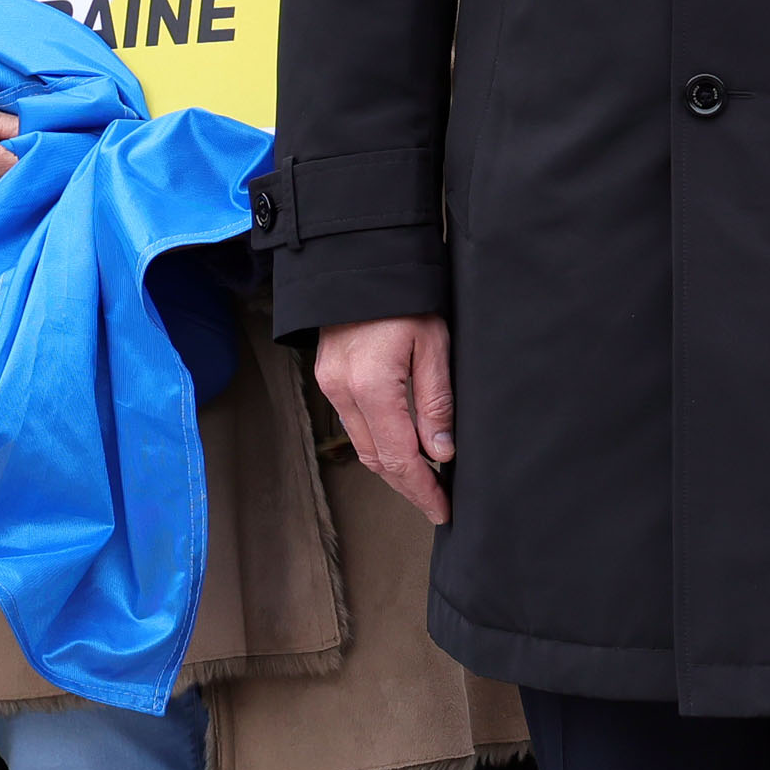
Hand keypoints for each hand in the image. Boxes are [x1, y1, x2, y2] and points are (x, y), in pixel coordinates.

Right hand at [313, 314, 459, 523]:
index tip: (442, 509)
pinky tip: (401, 448)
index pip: (400, 457)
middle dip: (408, 487)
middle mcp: (343, 392)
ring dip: (392, 468)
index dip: (422, 490)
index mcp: (372, 386)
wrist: (359, 260)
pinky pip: (353, 425)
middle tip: (436, 503)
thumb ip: (436, 402)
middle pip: (377, 460)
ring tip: (424, 482)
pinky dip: (377, 444)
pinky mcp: (327, 378)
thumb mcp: (434, 344)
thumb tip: (442, 453)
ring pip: (362, 446)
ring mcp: (330, 386)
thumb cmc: (405, 296)